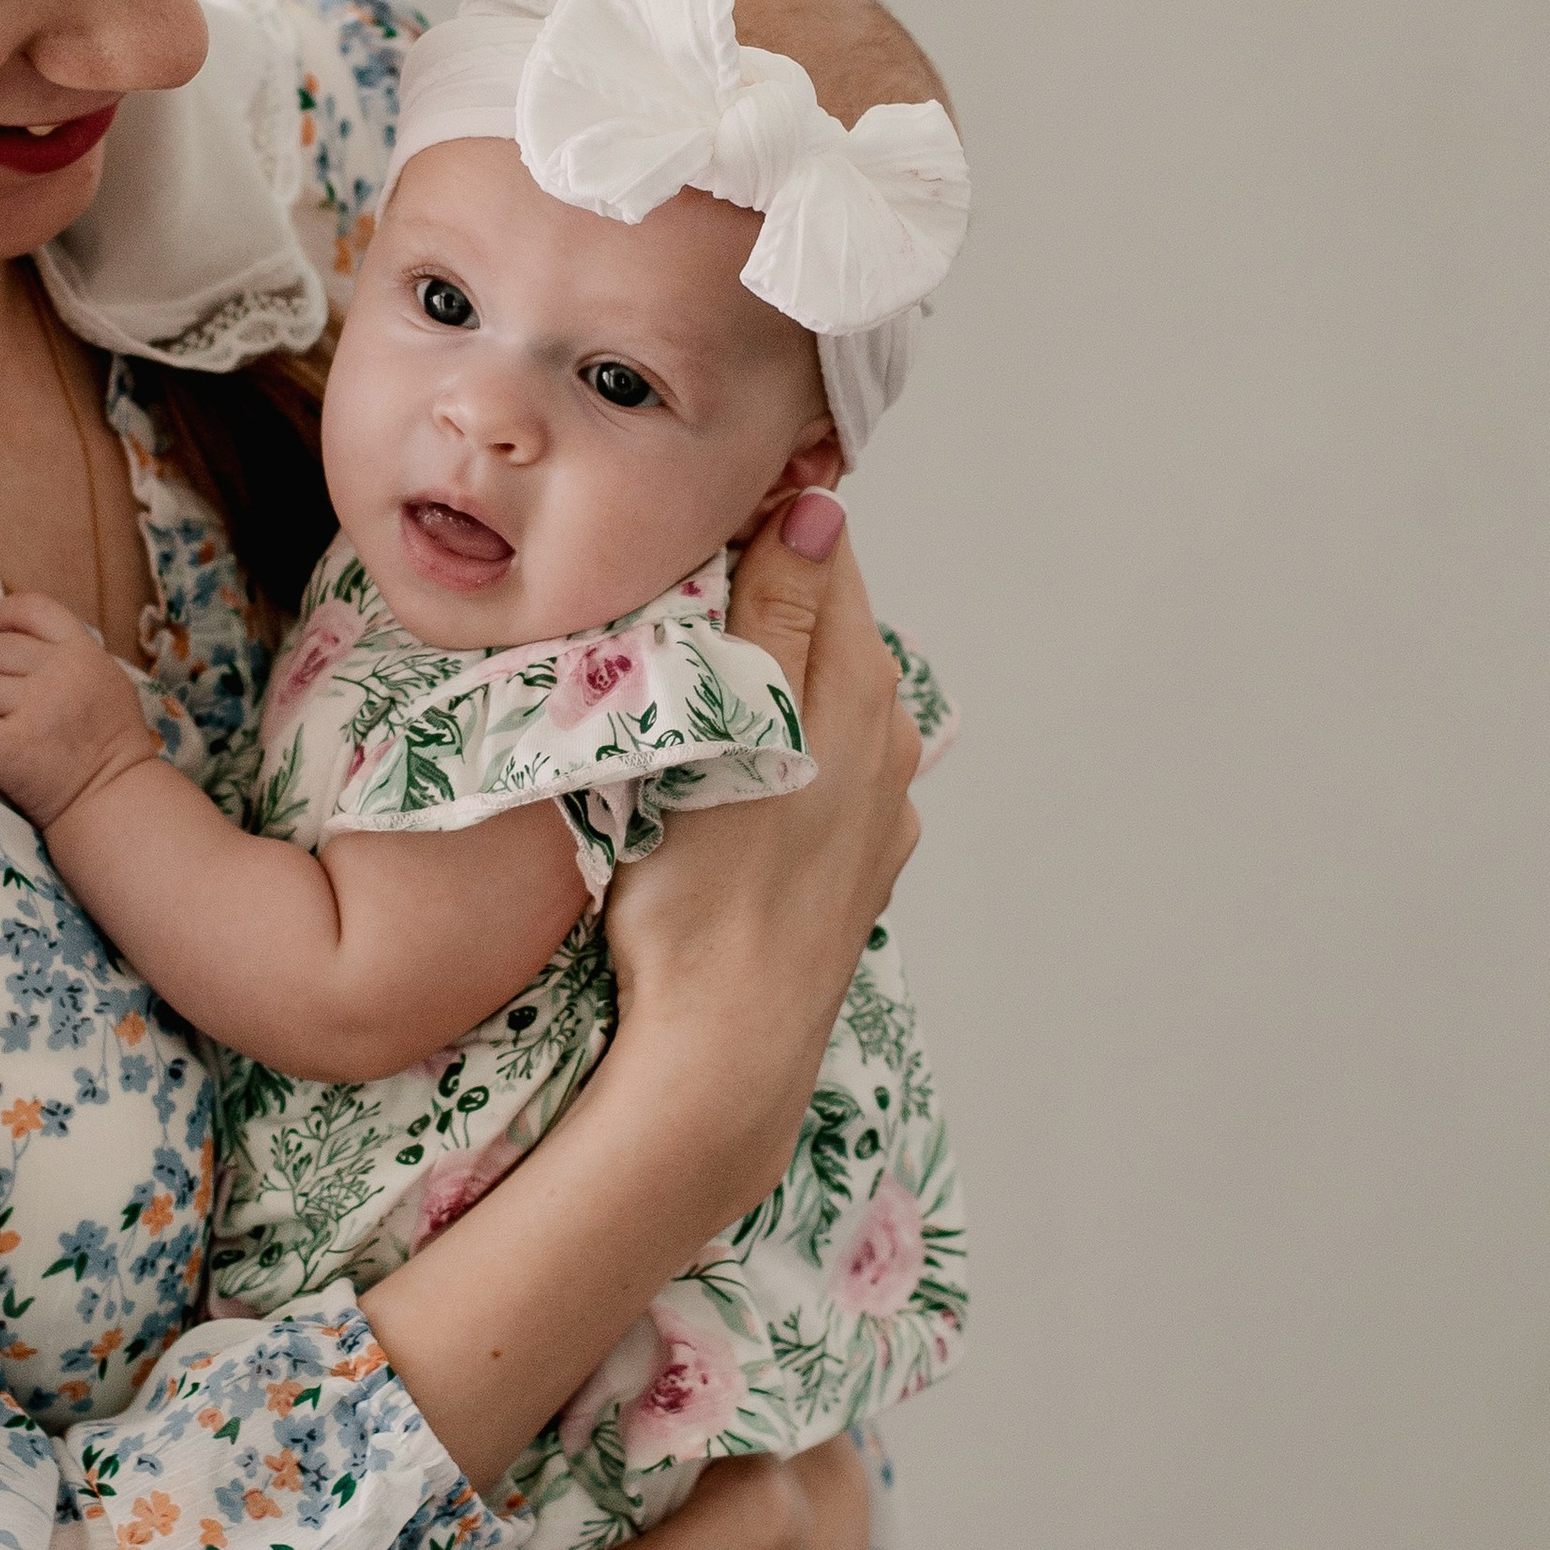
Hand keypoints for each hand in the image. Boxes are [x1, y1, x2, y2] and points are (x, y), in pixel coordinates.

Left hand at [0, 591, 159, 830]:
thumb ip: (64, 654)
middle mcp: (60, 672)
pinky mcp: (9, 747)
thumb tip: (4, 635)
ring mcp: (34, 708)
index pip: (27, 607)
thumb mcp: (104, 679)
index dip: (1, 623)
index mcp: (83, 650)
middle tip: (3, 708)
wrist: (114, 801)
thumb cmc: (107, 743)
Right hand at [603, 492, 919, 1048]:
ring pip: (819, 700)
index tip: (682, 525)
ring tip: (682, 688)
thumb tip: (818, 505)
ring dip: (764, 679)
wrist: (726, 1044)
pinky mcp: (857, 866)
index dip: (755, 525)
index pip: (823, 553)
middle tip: (662, 598)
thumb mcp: (731, 726)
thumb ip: (778, 612)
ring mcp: (880, 808)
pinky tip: (724, 776)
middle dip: (756, 598)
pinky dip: (775, 750)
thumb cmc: (705, 888)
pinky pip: (816, 771)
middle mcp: (887, 737)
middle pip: (824, 625)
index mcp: (860, 686)